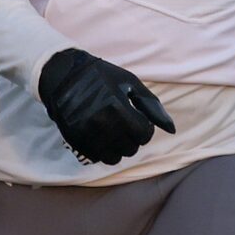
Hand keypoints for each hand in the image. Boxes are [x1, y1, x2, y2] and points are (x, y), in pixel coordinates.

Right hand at [37, 47, 174, 165]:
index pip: (144, 135)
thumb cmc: (100, 77)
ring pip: (115, 158)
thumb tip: (171, 129)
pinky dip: (103, 150)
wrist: (63, 76)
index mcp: (118, 108)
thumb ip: (151, 106)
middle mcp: (102, 125)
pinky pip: (98, 158)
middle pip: (131, 148)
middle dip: (132, 138)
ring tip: (113, 131)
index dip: (145, 128)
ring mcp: (87, 135)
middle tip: (124, 124)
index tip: (138, 119)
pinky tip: (101, 135)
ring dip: (118, 147)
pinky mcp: (76, 142)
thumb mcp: (130, 83)